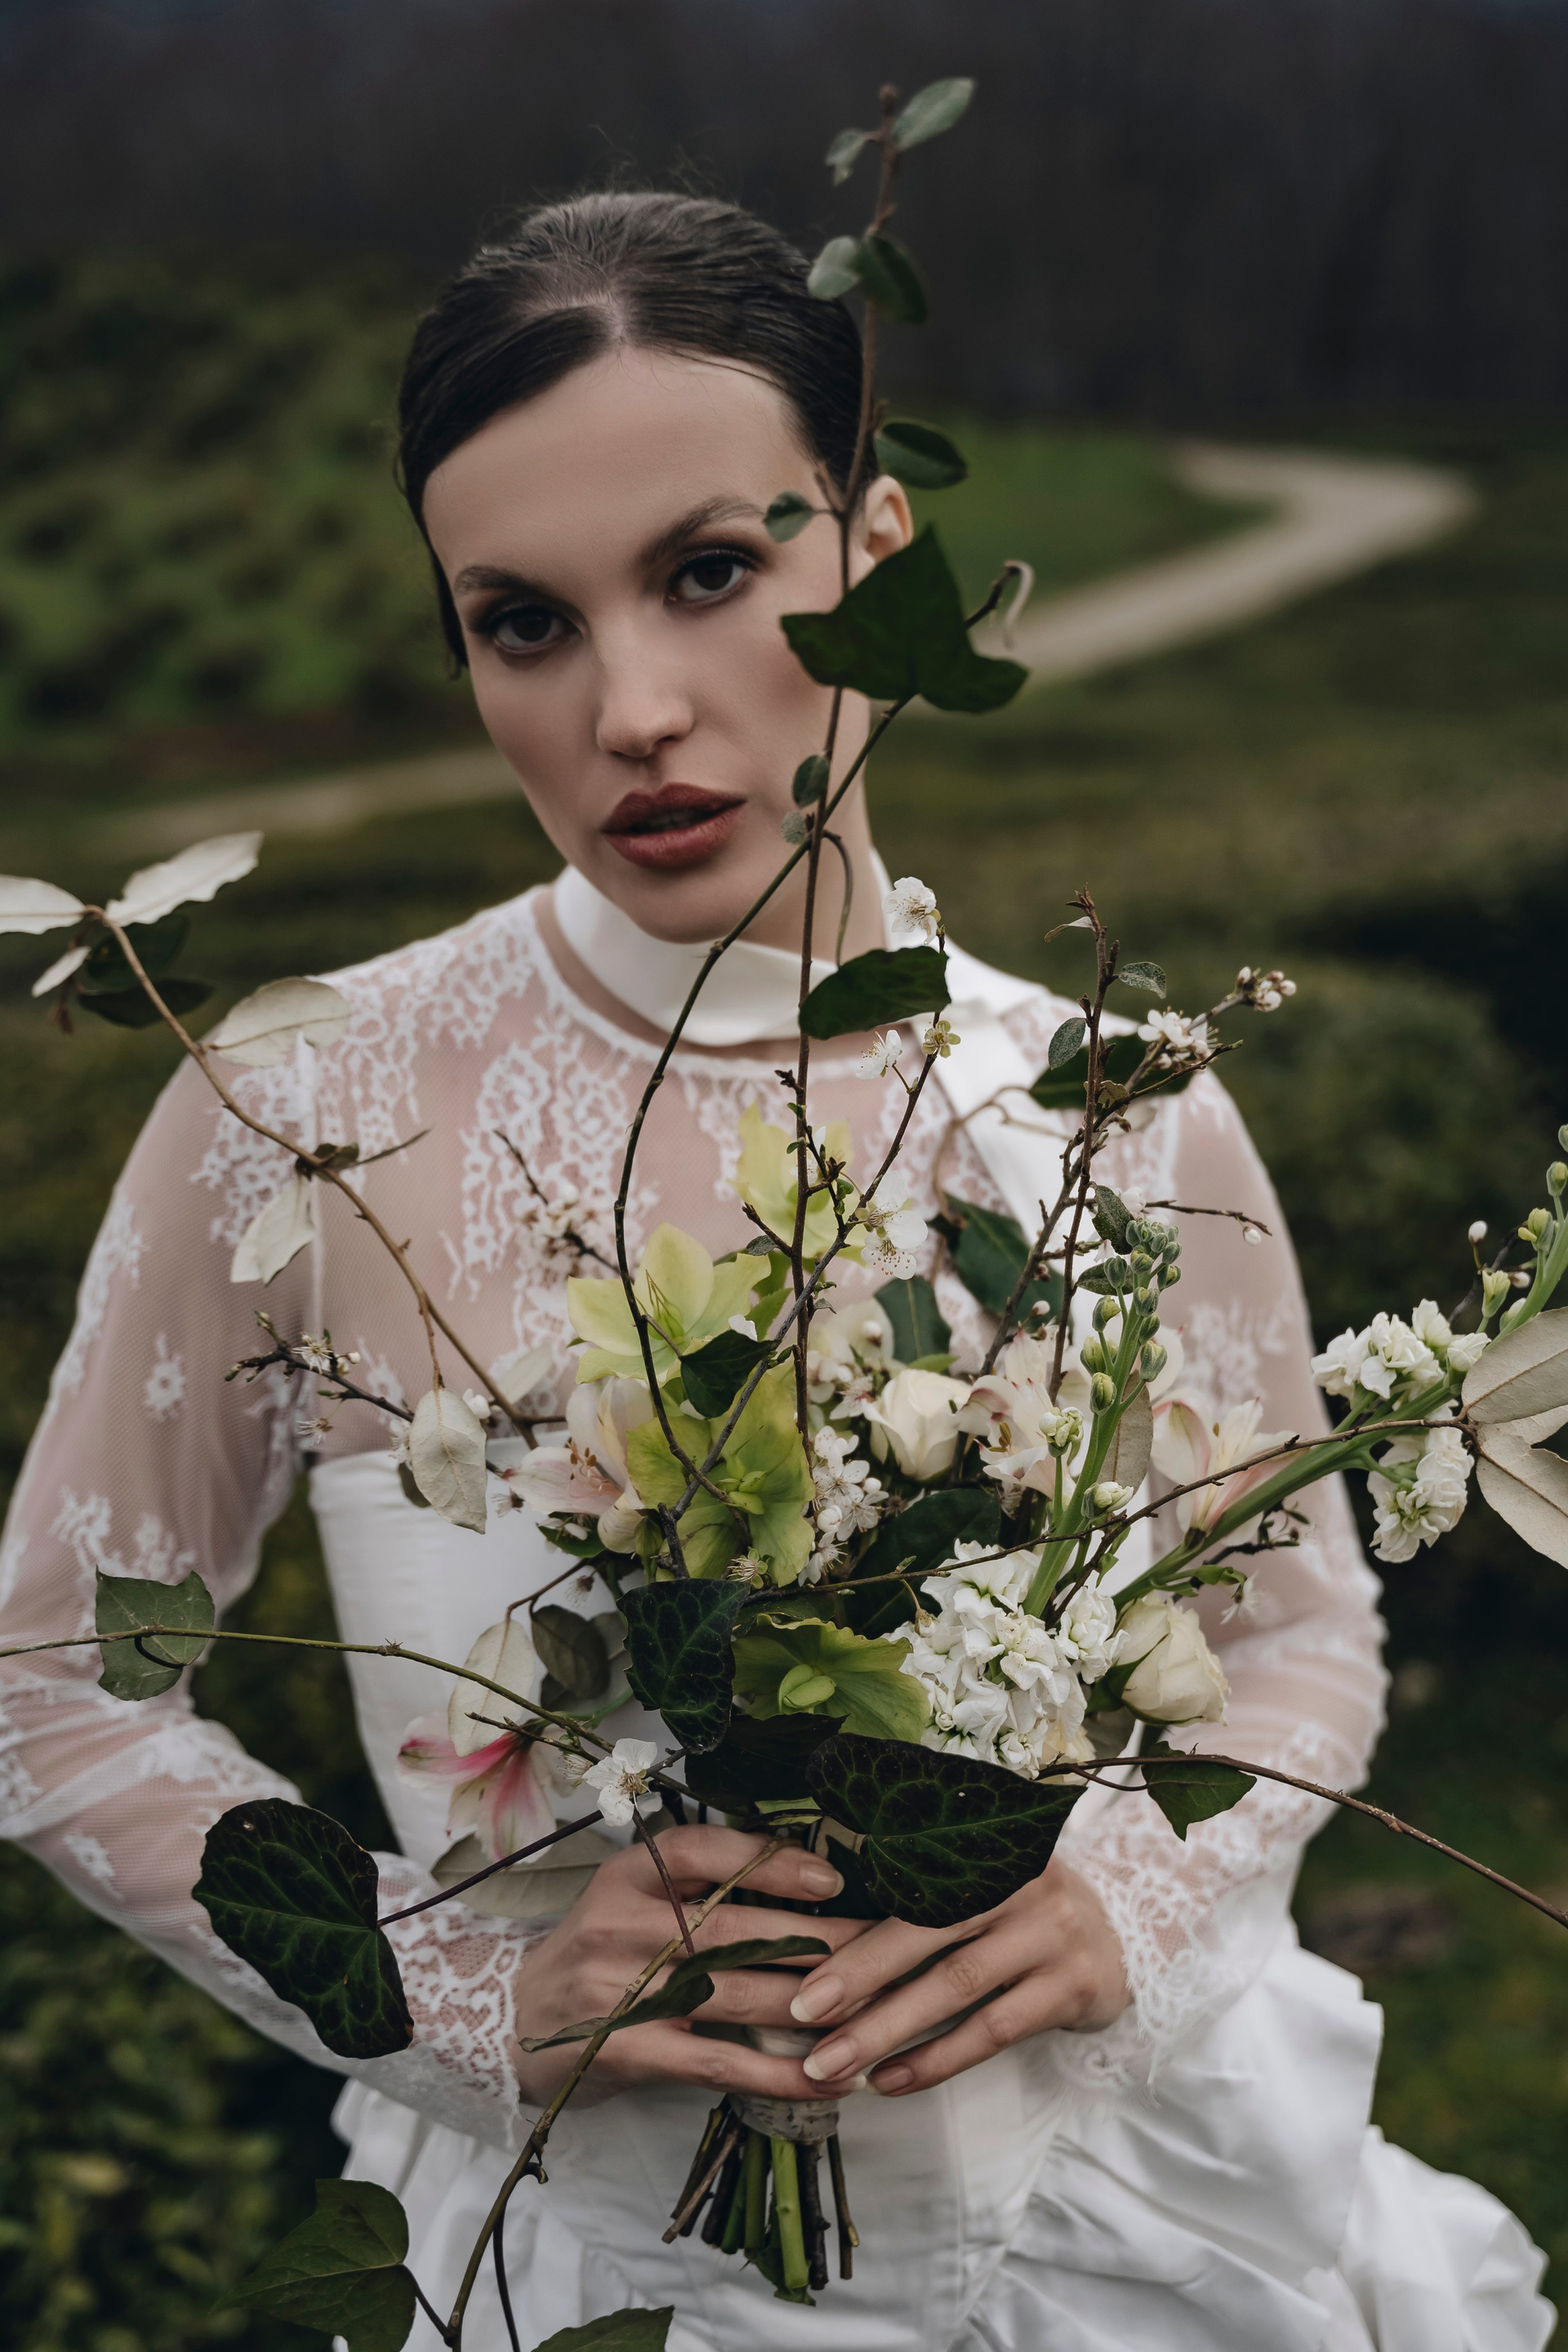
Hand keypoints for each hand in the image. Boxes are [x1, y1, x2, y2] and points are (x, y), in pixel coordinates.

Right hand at [512, 1824, 871, 2106]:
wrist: (511, 2023)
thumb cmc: (596, 1956)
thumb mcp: (628, 1899)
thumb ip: (693, 1886)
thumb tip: (801, 1880)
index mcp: (626, 1875)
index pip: (701, 1849)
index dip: (768, 1861)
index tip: (830, 1877)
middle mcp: (621, 1924)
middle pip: (734, 1927)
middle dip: (816, 1940)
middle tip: (881, 1947)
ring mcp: (621, 1989)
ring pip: (734, 1993)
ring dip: (810, 2006)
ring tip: (872, 2011)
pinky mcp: (626, 2050)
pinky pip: (715, 2060)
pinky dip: (774, 2071)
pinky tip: (821, 2077)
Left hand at [785, 1857, 1129, 2098]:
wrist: (1128, 1934)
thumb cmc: (1023, 1911)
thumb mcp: (982, 1884)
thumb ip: (920, 1901)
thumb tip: (821, 1942)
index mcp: (985, 1847)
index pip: (908, 1889)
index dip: (853, 1934)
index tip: (799, 1974)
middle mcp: (1020, 1881)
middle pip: (927, 1931)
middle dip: (859, 1978)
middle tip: (800, 2016)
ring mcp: (1050, 1934)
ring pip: (955, 1986)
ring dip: (888, 2028)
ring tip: (833, 2065)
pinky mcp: (1073, 1986)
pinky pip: (993, 2029)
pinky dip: (938, 2059)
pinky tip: (891, 2081)